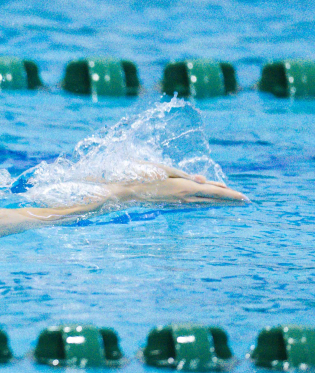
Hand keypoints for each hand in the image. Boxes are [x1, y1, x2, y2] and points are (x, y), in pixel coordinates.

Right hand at [111, 165, 246, 203]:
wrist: (125, 193)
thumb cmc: (144, 176)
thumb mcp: (165, 169)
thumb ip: (186, 175)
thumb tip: (203, 181)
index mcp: (186, 188)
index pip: (215, 191)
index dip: (231, 195)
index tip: (245, 198)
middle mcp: (185, 197)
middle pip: (213, 199)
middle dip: (230, 200)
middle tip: (246, 202)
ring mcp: (179, 202)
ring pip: (205, 202)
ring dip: (220, 202)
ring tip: (232, 202)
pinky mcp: (173, 203)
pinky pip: (195, 203)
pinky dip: (207, 202)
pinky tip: (209, 202)